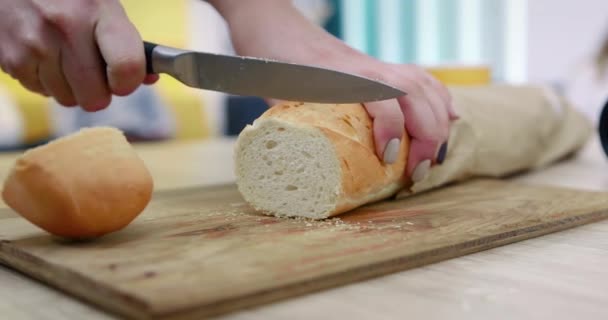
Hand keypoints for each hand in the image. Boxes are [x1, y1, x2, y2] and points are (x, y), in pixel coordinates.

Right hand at [0, 0, 157, 110]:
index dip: (128, 83)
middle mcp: (66, 28)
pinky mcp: (11, 58)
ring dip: (70, 87)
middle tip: (92, 71)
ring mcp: (35, 44)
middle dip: (98, 91)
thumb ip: (128, 43)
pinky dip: (45, 81)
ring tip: (64, 57)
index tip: (123, 79)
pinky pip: (41, 92)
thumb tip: (148, 78)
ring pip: (67, 100)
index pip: (127, 67)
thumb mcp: (102, 6)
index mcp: (98, 11)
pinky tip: (43, 56)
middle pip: (95, 97)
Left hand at [214, 0, 456, 181]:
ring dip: (438, 122)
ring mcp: (373, 65)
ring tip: (436, 156)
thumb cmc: (266, 57)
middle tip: (418, 173)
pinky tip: (449, 117)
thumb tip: (311, 163)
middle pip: (415, 94)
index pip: (381, 96)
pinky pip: (420, 78)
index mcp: (337, 75)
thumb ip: (293, 123)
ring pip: (423, 85)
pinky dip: (439, 99)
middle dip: (427, 136)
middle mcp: (363, 68)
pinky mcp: (377, 67)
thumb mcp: (271, 93)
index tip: (388, 160)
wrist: (269, 21)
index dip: (391, 129)